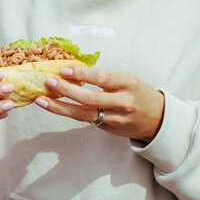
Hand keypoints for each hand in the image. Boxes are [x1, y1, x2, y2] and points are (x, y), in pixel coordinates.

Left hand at [34, 66, 164, 142]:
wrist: (157, 118)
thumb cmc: (137, 92)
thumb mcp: (126, 79)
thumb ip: (103, 77)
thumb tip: (72, 70)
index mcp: (128, 83)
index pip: (102, 78)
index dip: (83, 74)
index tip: (64, 70)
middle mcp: (123, 102)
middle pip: (91, 98)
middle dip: (67, 91)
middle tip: (49, 82)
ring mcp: (116, 119)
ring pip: (85, 114)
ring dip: (61, 107)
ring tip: (42, 100)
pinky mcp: (108, 129)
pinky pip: (86, 120)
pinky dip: (69, 112)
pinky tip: (55, 107)